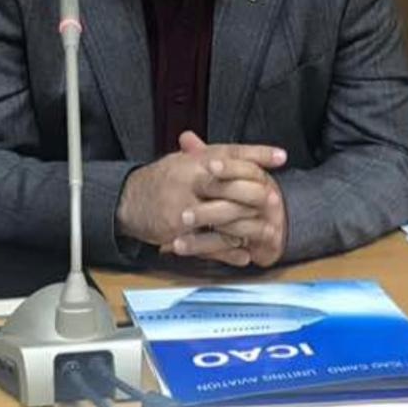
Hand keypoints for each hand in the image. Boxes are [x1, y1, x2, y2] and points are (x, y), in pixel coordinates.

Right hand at [116, 131, 285, 266]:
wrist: (127, 202)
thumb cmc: (159, 181)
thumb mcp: (183, 162)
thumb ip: (210, 156)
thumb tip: (240, 154)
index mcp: (193, 161)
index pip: (230, 153)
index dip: (257, 154)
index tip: (281, 156)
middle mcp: (189, 180)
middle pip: (231, 184)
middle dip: (256, 193)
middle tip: (276, 199)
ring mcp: (183, 206)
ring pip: (224, 216)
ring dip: (248, 225)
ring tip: (269, 231)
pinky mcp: (177, 230)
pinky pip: (209, 242)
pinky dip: (229, 250)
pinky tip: (245, 253)